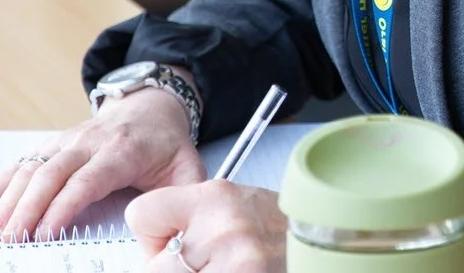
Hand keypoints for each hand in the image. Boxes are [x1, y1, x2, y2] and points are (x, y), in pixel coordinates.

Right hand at [0, 85, 204, 240]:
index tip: (46, 234)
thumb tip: (181, 223)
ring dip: (8, 200)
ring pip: (31, 168)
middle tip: (11, 241)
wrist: (151, 105)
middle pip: (51, 175)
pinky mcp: (52, 144)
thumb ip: (188, 195)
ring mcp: (66, 141)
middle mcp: (88, 143)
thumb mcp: (189, 166)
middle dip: (27, 209)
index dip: (63, 207)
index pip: (86, 180)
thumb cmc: (167, 143)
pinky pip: (21, 163)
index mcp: (122, 151)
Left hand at [128, 181, 286, 272]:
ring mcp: (236, 261)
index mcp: (214, 197)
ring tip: (222, 266)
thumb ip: (189, 216)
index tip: (169, 240)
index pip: (141, 215)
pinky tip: (234, 271)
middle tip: (200, 262)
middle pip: (155, 265)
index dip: (152, 234)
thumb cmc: (275, 226)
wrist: (322, 241)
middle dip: (169, 267)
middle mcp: (223, 228)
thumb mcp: (231, 203)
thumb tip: (153, 244)